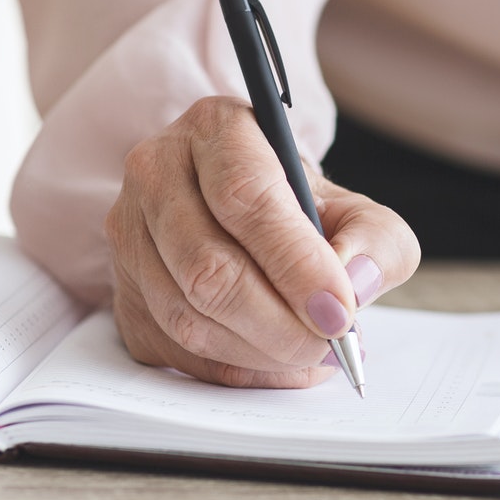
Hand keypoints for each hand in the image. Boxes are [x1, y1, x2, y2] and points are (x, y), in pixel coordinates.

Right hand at [106, 96, 420, 386]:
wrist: (252, 219)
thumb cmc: (306, 212)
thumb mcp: (359, 210)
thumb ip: (376, 241)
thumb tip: (354, 284)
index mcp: (218, 130)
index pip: (246, 197)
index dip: (295, 263)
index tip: (339, 310)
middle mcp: (158, 173)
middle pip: (208, 266)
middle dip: (279, 323)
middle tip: (329, 344)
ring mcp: (129, 234)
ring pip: (186, 315)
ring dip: (259, 352)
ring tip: (313, 355)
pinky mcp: (123, 292)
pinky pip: (173, 349)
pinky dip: (235, 370)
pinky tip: (278, 364)